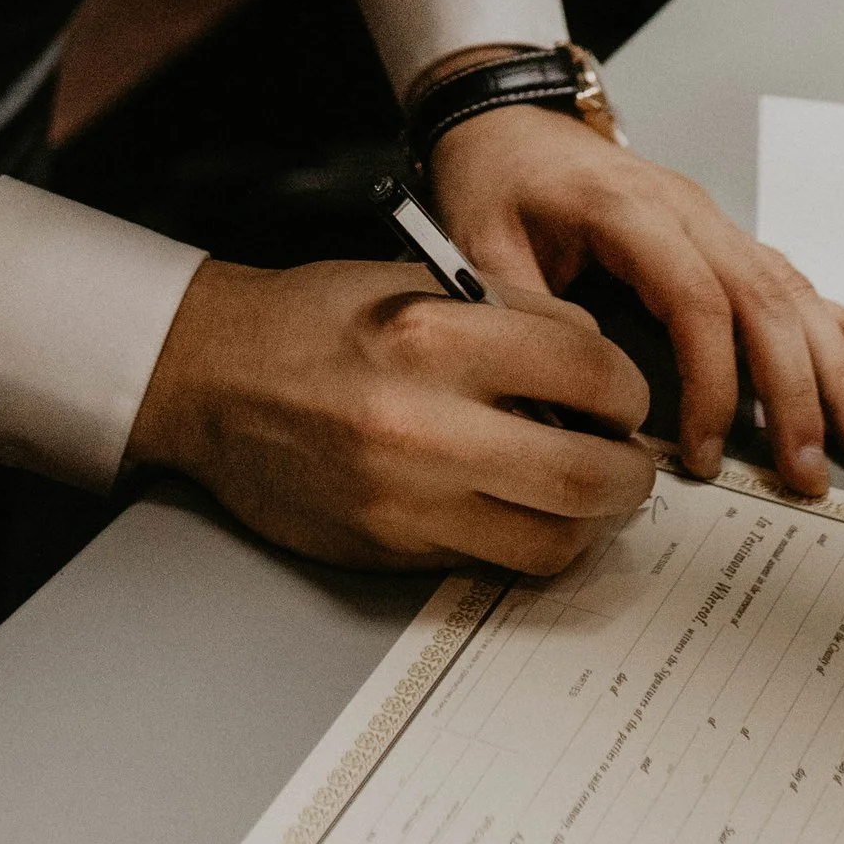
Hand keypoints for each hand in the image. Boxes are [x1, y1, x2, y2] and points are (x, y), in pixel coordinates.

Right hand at [126, 257, 656, 573]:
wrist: (214, 376)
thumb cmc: (312, 320)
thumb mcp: (415, 282)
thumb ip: (511, 319)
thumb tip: (595, 367)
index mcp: (432, 333)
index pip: (587, 368)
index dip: (627, 387)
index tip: (625, 395)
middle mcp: (423, 421)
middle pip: (586, 473)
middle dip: (629, 471)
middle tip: (629, 457)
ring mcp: (406, 497)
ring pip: (551, 537)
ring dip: (591, 520)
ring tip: (590, 492)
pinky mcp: (390, 547)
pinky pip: (495, 561)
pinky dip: (530, 540)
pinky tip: (528, 511)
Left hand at [427, 107, 843, 494]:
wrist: (505, 116)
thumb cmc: (493, 180)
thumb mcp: (478, 242)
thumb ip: (519, 311)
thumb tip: (571, 387)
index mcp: (630, 210)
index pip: (697, 301)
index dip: (715, 382)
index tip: (708, 455)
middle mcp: (689, 211)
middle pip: (764, 301)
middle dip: (796, 391)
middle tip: (812, 472)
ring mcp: (713, 221)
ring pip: (791, 293)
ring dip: (834, 368)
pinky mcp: (721, 235)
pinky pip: (794, 276)